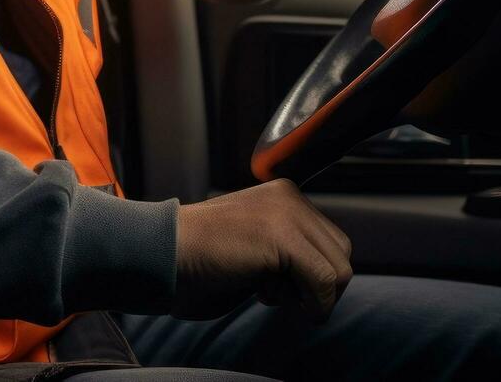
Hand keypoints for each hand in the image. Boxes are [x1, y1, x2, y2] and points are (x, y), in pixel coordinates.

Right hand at [172, 179, 352, 322]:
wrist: (159, 254)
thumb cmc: (197, 260)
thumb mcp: (253, 246)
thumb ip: (286, 252)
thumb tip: (325, 282)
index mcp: (282, 195)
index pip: (330, 242)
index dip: (312, 276)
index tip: (279, 288)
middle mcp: (289, 196)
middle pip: (341, 254)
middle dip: (317, 286)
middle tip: (277, 295)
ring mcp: (286, 212)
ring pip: (339, 270)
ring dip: (311, 296)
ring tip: (269, 294)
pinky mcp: (281, 235)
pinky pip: (324, 280)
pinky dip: (311, 304)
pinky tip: (271, 299)